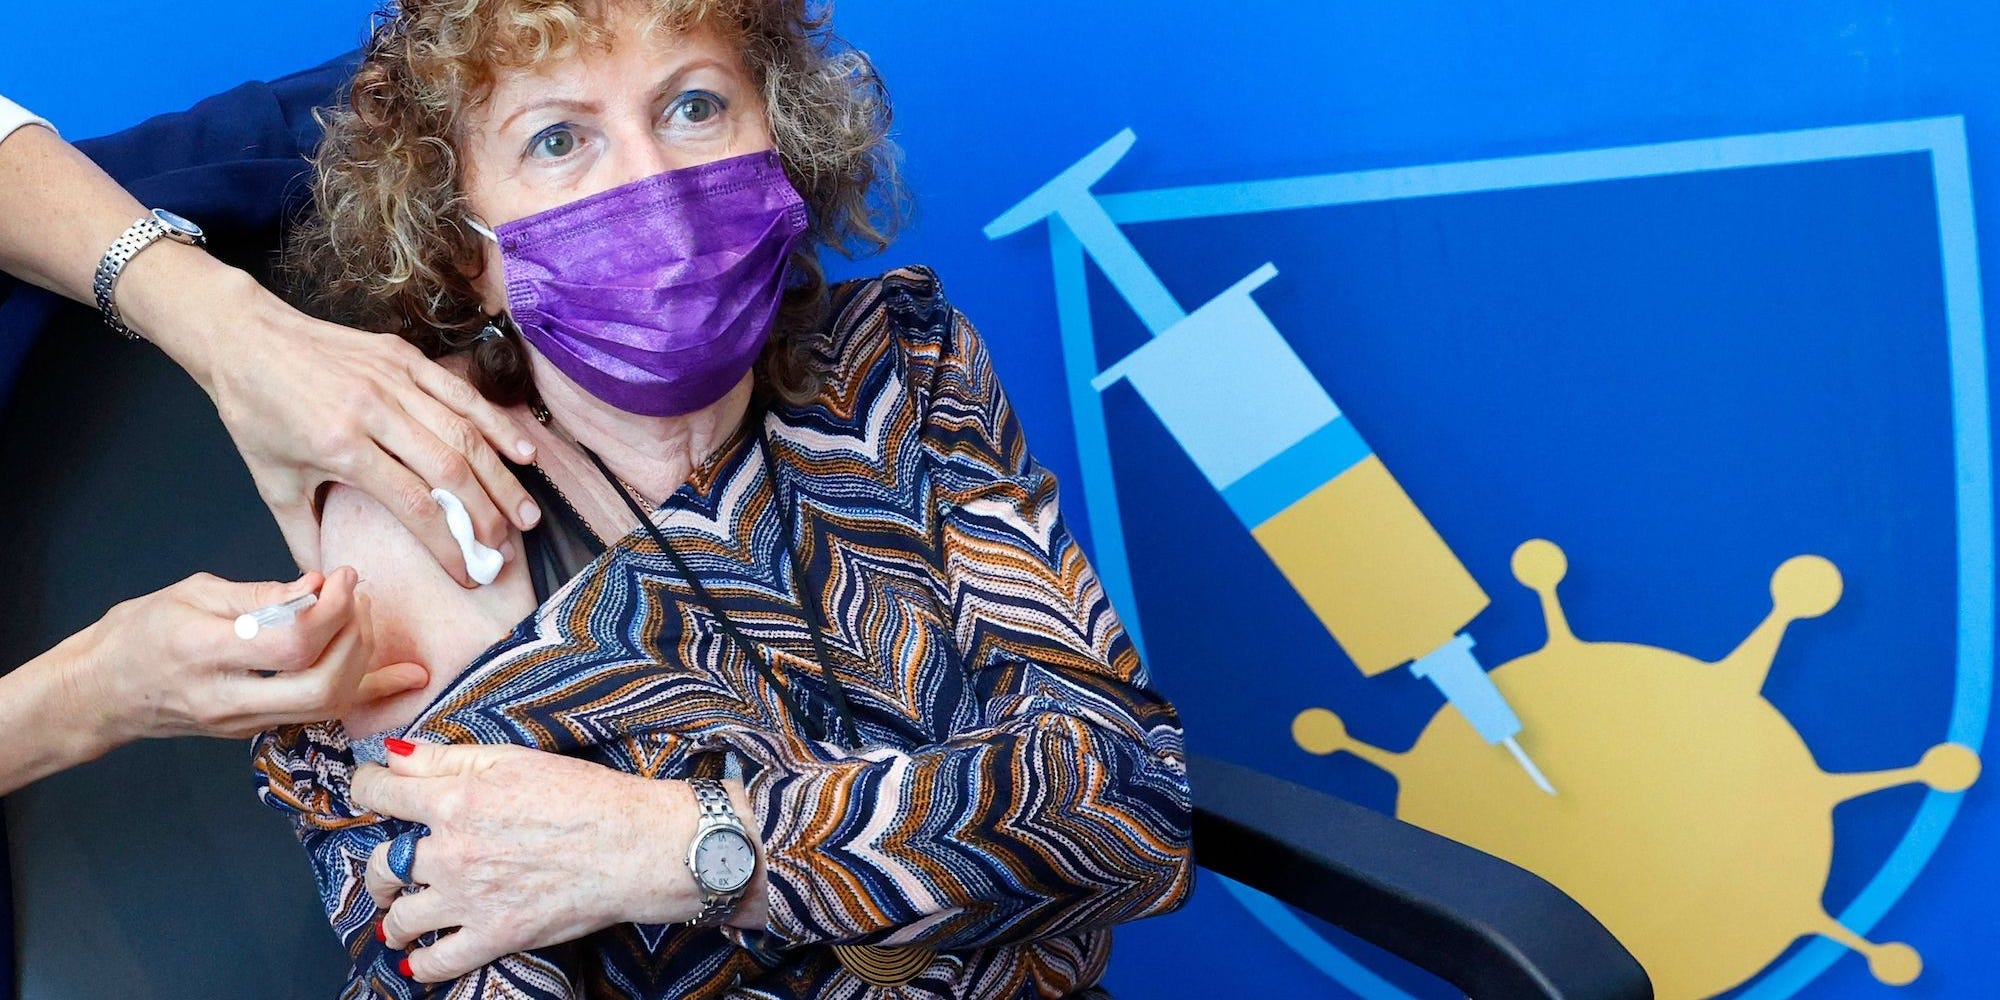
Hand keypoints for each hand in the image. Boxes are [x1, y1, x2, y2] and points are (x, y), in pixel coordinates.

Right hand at [73, 567, 427, 742]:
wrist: (100, 692)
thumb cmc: (137, 634)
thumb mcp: (191, 594)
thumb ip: (261, 595)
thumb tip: (320, 587)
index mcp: (204, 652)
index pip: (290, 644)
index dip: (331, 608)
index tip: (342, 576)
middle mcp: (228, 697)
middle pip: (321, 685)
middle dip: (355, 635)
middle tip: (355, 595)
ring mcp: (245, 721)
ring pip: (328, 703)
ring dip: (361, 656)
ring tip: (357, 613)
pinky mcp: (257, 728)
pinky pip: (323, 712)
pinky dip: (368, 690)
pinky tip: (406, 676)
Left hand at [180, 275, 541, 586]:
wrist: (244, 338)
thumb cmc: (256, 413)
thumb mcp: (272, 481)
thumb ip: (302, 534)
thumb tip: (325, 581)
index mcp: (339, 446)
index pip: (413, 504)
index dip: (448, 544)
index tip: (468, 573)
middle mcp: (373, 411)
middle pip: (450, 470)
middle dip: (486, 516)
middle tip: (505, 551)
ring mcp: (393, 379)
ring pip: (464, 433)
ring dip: (501, 478)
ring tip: (526, 515)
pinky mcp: (405, 357)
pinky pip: (462, 393)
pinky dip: (497, 424)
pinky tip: (524, 453)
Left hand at [350, 741, 766, 981]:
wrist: (636, 845)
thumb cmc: (586, 796)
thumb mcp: (515, 758)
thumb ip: (447, 758)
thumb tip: (393, 754)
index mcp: (454, 800)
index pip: (376, 792)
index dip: (365, 788)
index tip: (370, 791)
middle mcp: (449, 852)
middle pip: (381, 865)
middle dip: (380, 867)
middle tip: (392, 868)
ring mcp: (467, 899)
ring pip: (399, 918)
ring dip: (394, 916)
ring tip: (401, 914)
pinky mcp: (493, 936)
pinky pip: (435, 962)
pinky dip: (420, 963)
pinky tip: (418, 958)